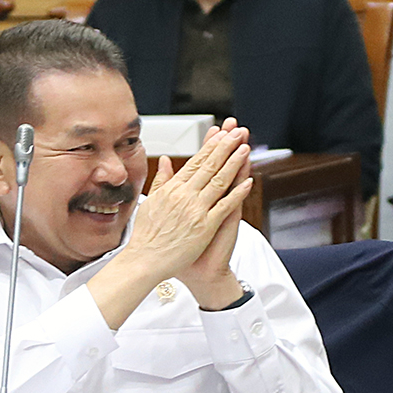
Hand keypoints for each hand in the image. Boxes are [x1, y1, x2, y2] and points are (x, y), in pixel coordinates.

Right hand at [121, 121, 252, 284]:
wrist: (145, 260)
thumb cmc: (146, 236)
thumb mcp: (150, 202)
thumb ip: (161, 180)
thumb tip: (165, 160)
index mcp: (172, 189)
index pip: (195, 162)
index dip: (210, 147)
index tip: (221, 135)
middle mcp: (184, 196)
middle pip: (209, 166)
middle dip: (225, 146)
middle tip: (237, 132)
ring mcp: (196, 210)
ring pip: (219, 181)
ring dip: (234, 163)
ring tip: (245, 148)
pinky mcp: (205, 226)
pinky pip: (225, 205)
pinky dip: (237, 193)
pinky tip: (248, 181)